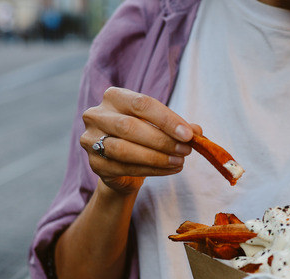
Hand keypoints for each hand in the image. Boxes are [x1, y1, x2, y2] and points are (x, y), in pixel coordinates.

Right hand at [80, 87, 197, 194]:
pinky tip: (169, 170)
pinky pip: (124, 168)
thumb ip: (177, 126)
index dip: (167, 119)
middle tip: (186, 150)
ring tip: (179, 162)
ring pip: (125, 149)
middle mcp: (97, 115)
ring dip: (157, 157)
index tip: (189, 134)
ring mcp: (91, 140)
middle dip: (163, 140)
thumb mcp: (160, 127)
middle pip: (131, 126)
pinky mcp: (95, 164)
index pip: (142, 103)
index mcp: (114, 97)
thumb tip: (198, 131)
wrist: (122, 165)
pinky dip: (151, 170)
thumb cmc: (142, 138)